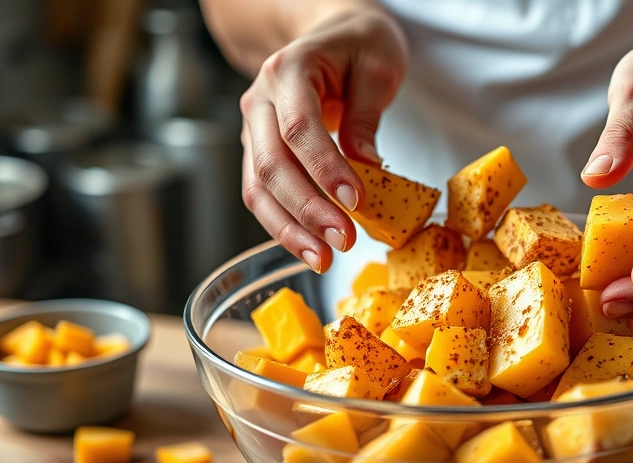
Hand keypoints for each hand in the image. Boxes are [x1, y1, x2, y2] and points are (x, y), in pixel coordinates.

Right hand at [240, 10, 406, 271]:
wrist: (330, 34)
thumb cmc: (358, 46)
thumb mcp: (378, 67)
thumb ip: (367, 115)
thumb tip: (367, 167)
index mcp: (288, 70)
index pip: (300, 127)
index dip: (325, 168)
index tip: (355, 201)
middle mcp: (260, 100)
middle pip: (272, 164)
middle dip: (308, 210)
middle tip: (344, 240)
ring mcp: (254, 128)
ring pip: (258, 187)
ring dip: (289, 229)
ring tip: (323, 259)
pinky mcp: (259, 152)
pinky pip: (262, 194)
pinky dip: (283, 225)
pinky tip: (309, 248)